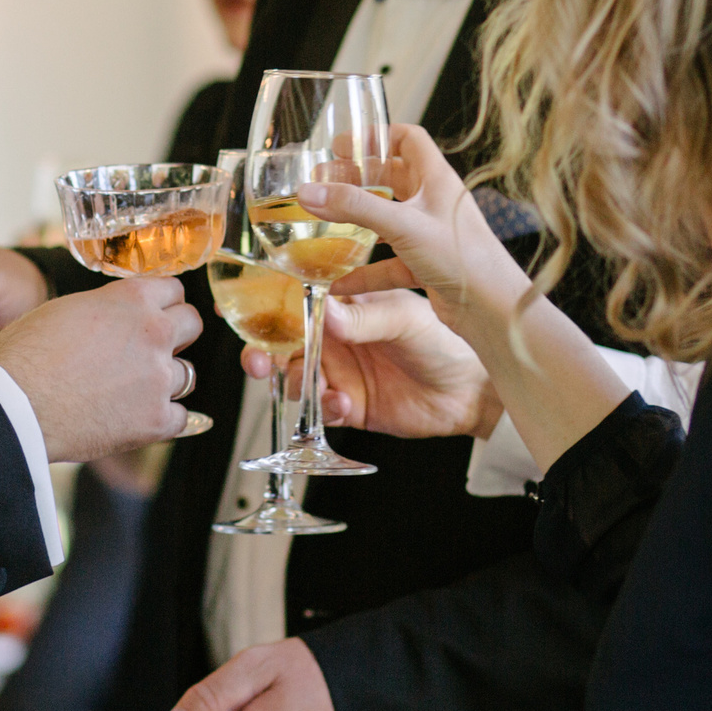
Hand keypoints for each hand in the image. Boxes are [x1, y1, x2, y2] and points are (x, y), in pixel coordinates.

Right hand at [0, 276, 200, 460]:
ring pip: (185, 374)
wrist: (12, 404)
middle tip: (149, 350)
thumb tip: (118, 319)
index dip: (162, 304)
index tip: (153, 315)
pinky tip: (135, 418)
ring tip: (127, 390)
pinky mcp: (156, 420)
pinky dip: (161, 419)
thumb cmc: (25, 355)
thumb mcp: (67, 310)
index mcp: (132, 299)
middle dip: (175, 335)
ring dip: (163, 380)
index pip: (175, 290)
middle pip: (192, 325)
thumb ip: (107, 310)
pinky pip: (180, 417)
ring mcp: (159, 378)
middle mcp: (154, 333)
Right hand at [245, 288, 498, 439]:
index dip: (267, 306)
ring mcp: (339, 373)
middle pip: (283, 343)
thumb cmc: (444, 340)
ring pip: (295, 377)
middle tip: (257, 361)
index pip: (296, 301)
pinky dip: (323, 408)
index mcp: (345, 305)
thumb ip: (364, 319)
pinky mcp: (348, 405)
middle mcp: (335, 338)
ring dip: (295, 382)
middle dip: (261, 352)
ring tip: (315, 385)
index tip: (241, 311)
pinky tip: (341, 403)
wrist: (470, 391)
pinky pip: (319, 409)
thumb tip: (324, 312)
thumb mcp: (405, 317)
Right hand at [305, 127, 528, 335]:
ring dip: (357, 220)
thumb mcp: (403, 224)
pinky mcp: (425, 266)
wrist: (492, 309)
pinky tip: (338, 281)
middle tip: (324, 182)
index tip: (344, 146)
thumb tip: (308, 190)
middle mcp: (434, 203)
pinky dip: (364, 269)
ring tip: (324, 221)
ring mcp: (429, 235)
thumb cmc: (462, 257)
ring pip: (387, 219)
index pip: (408, 139)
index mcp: (437, 179)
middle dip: (357, 178)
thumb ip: (354, 206)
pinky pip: (387, 262)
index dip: (377, 137)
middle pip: (392, 178)